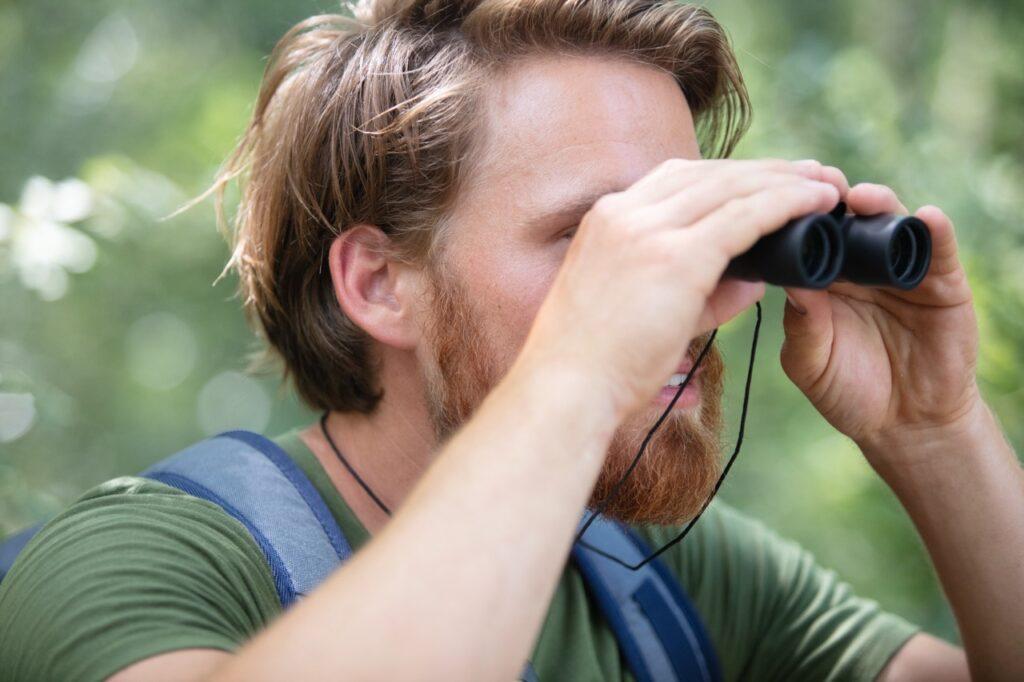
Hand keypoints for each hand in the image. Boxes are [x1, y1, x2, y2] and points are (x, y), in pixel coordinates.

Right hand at [517, 158, 846, 419]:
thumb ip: (701, 291)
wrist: (565, 388)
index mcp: (608, 219)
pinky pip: (743, 217)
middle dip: (765, 170)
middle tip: (811, 173)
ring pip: (731, 186)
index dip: (729, 176)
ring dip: (785, 180)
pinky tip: (816, 202)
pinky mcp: (675, 258)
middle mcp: (625, 213)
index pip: (677, 178)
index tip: (765, 182)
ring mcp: (646, 231)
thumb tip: (757, 281)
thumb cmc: (596, 363)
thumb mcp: (641, 311)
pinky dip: (785, 204)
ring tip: (826, 184)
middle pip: (708, 173)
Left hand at [781, 182, 980, 462]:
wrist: (904, 426)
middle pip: (844, 218)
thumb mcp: (810, 362)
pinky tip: (925, 218)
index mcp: (819, 280)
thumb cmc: (847, 393)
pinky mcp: (942, 283)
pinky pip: (938, 249)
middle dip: (832, 197)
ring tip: (862, 199)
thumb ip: (802, 325)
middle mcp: (858, 267)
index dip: (793, 215)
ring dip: (878, 204)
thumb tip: (791, 282)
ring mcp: (900, 270)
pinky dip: (933, 230)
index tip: (778, 196)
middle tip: (818, 185)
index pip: (804, 236)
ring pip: (889, 223)